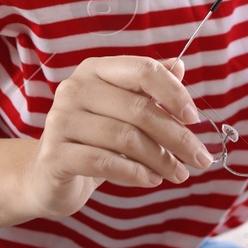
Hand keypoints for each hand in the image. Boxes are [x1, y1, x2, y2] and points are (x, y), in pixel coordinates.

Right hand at [25, 56, 215, 219]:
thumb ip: (148, 89)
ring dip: (160, 159)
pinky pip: (105, 162)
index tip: (195, 118)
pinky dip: (135, 173)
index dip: (173, 92)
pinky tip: (152, 180)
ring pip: (125, 138)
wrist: (48, 177)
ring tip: (179, 173)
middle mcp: (74, 88)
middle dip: (176, 136)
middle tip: (200, 158)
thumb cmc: (93, 140)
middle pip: (138, 109)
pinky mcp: (54, 154)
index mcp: (95, 69)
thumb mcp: (124, 112)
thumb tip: (180, 66)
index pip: (142, 70)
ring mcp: (60, 120)